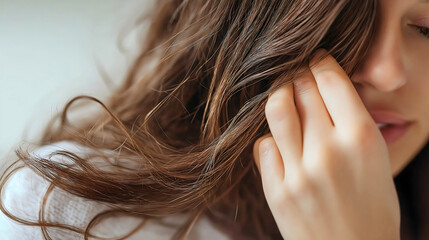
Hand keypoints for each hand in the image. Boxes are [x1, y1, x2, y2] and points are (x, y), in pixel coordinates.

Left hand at [253, 49, 400, 239]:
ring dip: (279, 96)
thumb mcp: (377, 160)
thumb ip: (351, 122)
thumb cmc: (371, 206)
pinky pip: (264, 146)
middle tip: (298, 75)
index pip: (331, 80)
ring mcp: (300, 171)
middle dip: (299, 75)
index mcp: (362, 139)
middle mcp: (329, 151)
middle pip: (302, 89)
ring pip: (277, 109)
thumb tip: (323, 88)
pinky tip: (282, 145)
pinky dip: (272, 139)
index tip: (316, 59)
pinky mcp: (277, 190)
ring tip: (283, 97)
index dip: (320, 62)